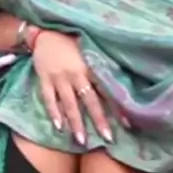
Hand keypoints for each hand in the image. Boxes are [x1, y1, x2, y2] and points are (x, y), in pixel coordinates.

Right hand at [32, 30, 116, 144]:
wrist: (46, 31)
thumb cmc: (72, 42)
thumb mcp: (90, 52)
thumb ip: (101, 68)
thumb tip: (121, 86)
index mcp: (91, 67)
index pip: (107, 91)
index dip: (117, 108)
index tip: (127, 125)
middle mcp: (76, 74)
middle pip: (90, 101)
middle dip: (99, 120)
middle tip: (108, 138)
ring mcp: (59, 77)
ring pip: (70, 103)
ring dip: (76, 123)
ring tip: (82, 141)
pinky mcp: (44, 79)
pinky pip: (49, 99)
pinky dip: (54, 113)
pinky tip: (59, 127)